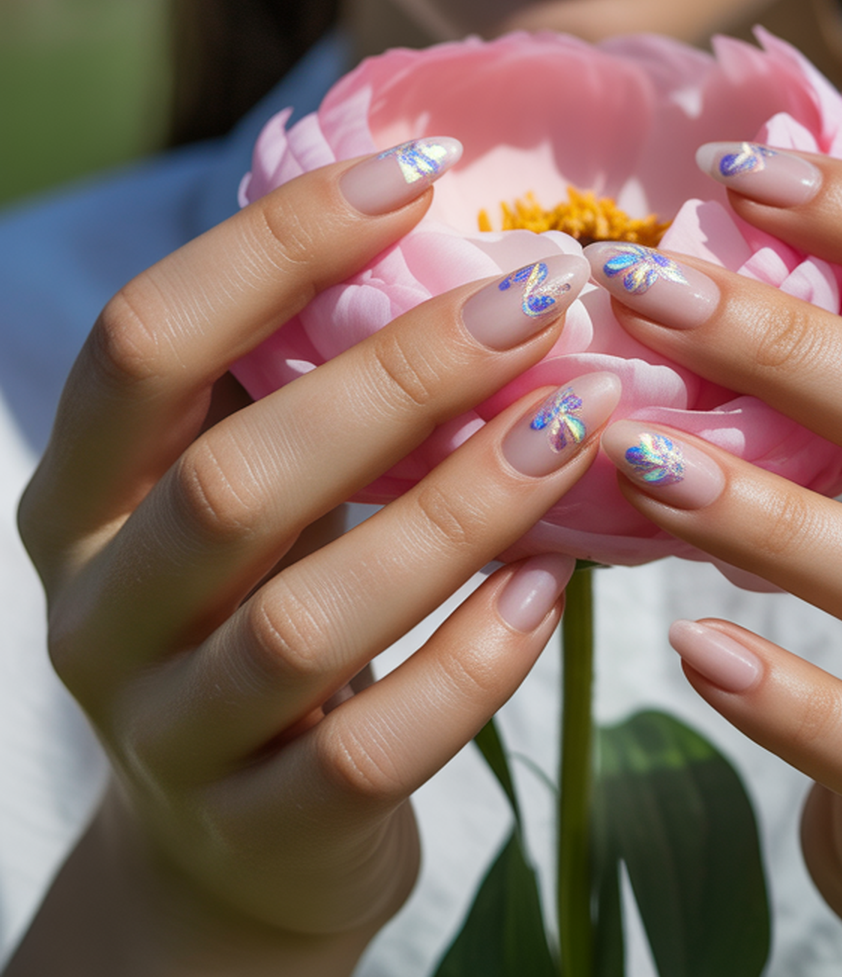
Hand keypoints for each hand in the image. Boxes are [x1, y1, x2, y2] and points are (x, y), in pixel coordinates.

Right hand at [15, 149, 612, 971]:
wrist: (228, 845)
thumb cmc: (255, 600)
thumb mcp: (238, 486)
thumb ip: (292, 378)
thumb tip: (433, 198)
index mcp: (80, 492)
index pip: (146, 341)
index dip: (274, 246)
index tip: (414, 177)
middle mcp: (101, 612)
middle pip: (234, 478)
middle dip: (398, 375)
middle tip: (538, 298)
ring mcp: (174, 733)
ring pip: (308, 619)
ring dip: (461, 508)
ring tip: (579, 423)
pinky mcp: (267, 830)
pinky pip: (376, 749)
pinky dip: (475, 656)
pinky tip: (556, 580)